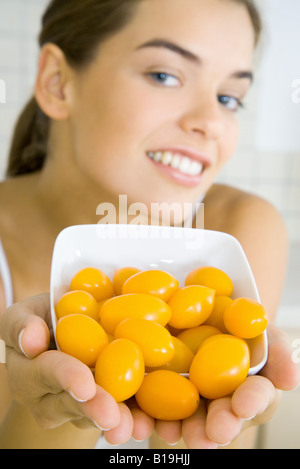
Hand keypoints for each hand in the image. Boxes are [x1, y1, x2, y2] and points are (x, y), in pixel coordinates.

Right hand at [0, 294, 153, 444]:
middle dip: (94, 410)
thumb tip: (31, 340)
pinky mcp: (104, 406)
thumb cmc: (43, 319)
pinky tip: (152, 420)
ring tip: (137, 426)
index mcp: (28, 373)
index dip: (66, 378)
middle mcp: (49, 399)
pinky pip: (120, 414)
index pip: (47, 373)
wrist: (64, 333)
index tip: (85, 386)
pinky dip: (138, 417)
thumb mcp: (26, 313)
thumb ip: (21, 324)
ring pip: (97, 416)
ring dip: (119, 421)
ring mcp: (77, 407)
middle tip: (112, 416)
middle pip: (73, 404)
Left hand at [154, 324, 299, 448]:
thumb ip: (279, 352)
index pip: (254, 397)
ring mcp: (190, 398)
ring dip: (181, 428)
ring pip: (186, 418)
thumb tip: (288, 380)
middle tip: (214, 432)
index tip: (243, 406)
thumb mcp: (265, 333)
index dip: (250, 402)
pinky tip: (143, 419)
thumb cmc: (243, 330)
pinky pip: (154, 406)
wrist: (207, 316)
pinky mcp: (160, 391)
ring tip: (173, 433)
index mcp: (248, 390)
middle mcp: (220, 400)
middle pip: (220, 416)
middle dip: (217, 425)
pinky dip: (148, 416)